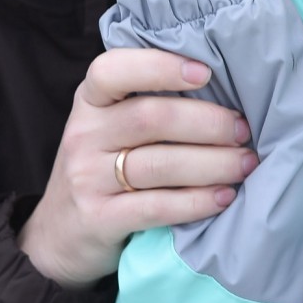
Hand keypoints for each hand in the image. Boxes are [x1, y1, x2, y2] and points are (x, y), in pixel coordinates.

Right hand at [17, 48, 256, 286]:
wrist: (57, 236)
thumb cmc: (101, 168)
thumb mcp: (108, 127)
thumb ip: (147, 104)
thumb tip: (224, 89)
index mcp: (90, 101)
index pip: (112, 70)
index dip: (160, 67)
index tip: (205, 73)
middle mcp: (84, 134)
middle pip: (151, 118)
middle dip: (207, 123)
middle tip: (243, 131)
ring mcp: (87, 178)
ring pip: (159, 164)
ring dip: (212, 163)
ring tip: (246, 164)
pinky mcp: (98, 220)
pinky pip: (156, 206)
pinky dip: (196, 201)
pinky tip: (224, 197)